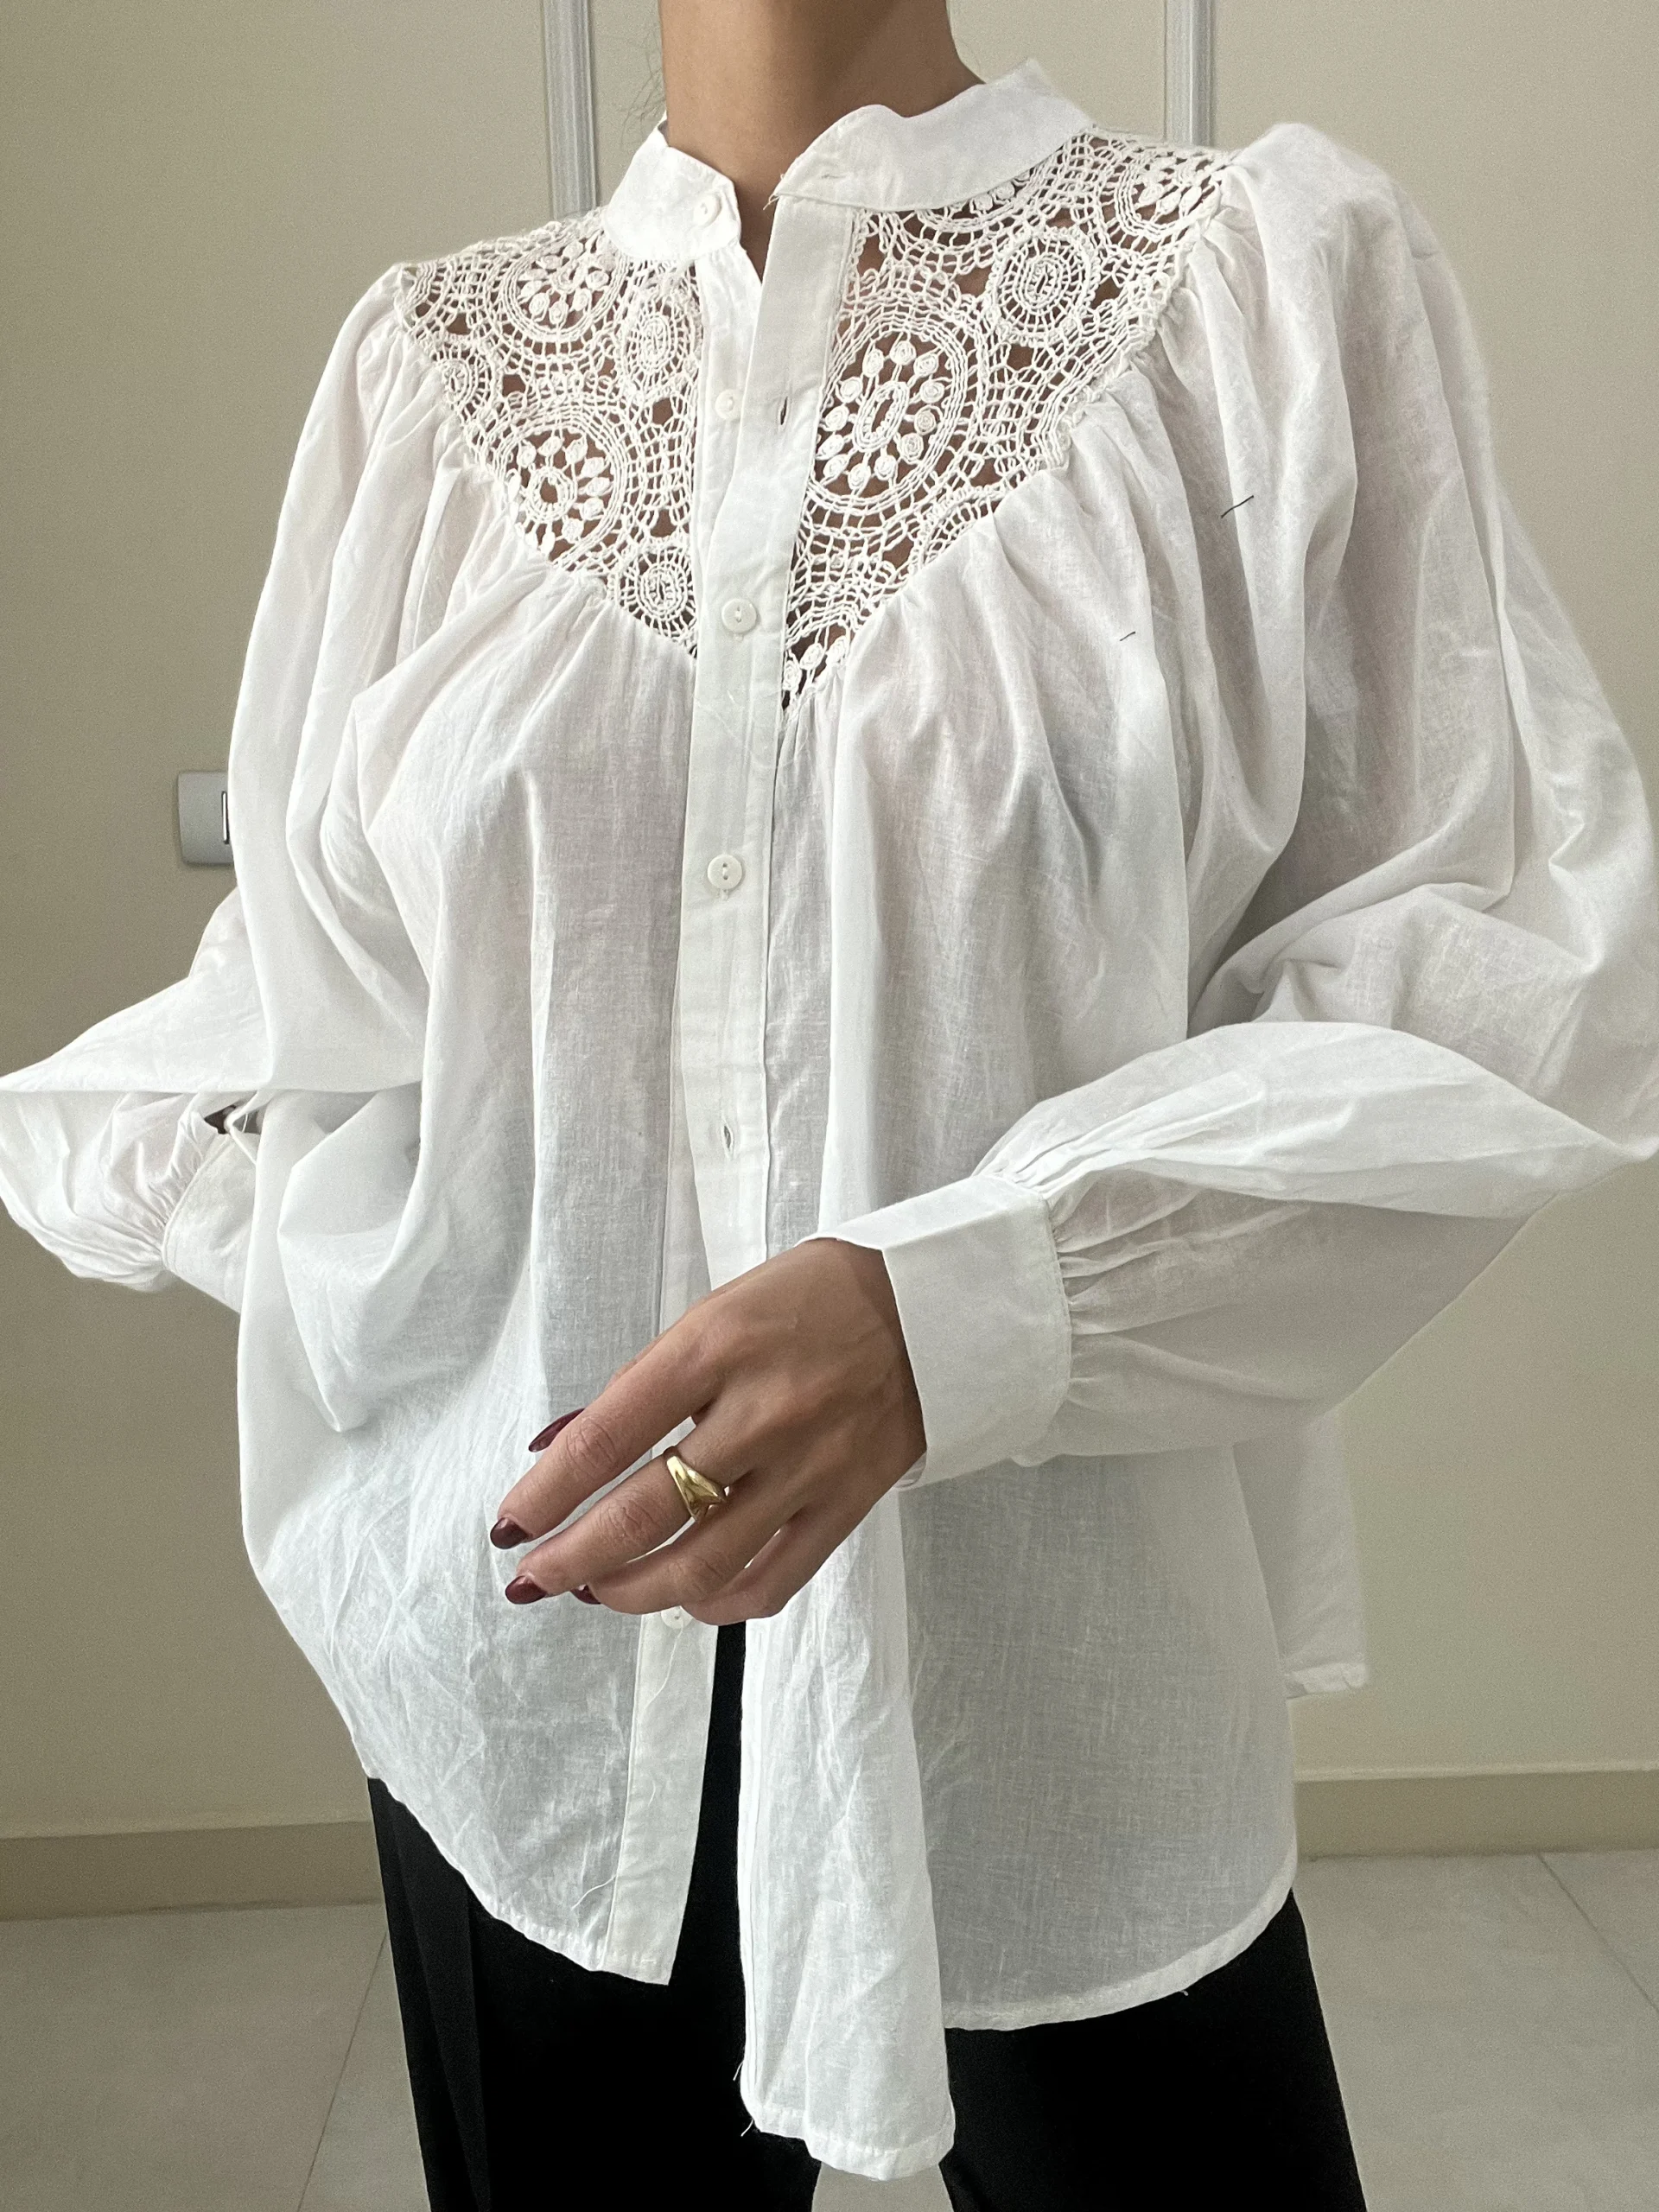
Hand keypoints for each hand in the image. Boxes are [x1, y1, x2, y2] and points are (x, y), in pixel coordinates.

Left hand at [490, 1240, 924, 1622]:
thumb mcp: (719, 1310)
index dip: (546, 1492)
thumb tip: (563, 1449)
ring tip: (596, 1590)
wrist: (931, 1306)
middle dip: (571, 1557)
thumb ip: (648, 1383)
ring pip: (701, 1564)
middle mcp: (761, 1411)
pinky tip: (683, 1599)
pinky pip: (769, 1582)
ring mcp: (808, 1465)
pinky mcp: (846, 1504)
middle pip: (643, 1513)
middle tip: (534, 1576)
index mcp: (716, 1345)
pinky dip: (714, 1605)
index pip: (607, 1436)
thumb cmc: (811, 1299)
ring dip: (631, 1592)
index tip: (510, 1525)